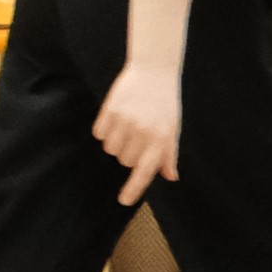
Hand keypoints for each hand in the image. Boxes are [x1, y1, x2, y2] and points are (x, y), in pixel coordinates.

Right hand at [91, 62, 181, 204]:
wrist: (154, 71)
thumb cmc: (165, 103)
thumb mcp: (172, 128)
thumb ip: (169, 154)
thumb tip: (170, 176)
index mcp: (161, 140)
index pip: (145, 171)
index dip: (133, 188)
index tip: (123, 201)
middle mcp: (142, 133)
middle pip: (125, 160)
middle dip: (129, 153)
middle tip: (138, 134)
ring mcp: (125, 122)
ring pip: (111, 148)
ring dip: (116, 142)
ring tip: (127, 124)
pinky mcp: (110, 111)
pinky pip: (99, 133)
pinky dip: (104, 130)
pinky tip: (116, 117)